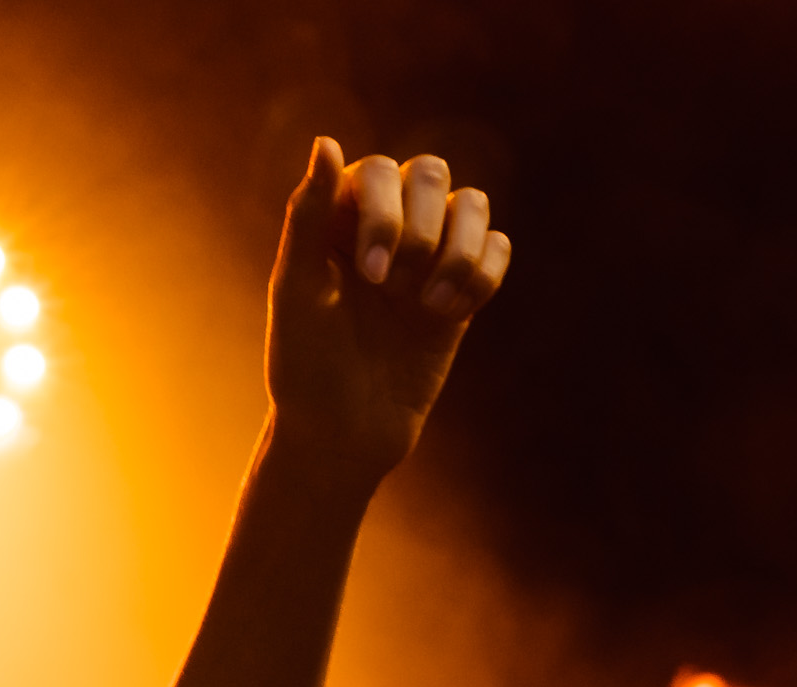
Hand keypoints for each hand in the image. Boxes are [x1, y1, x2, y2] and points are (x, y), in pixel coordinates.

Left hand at [265, 138, 510, 483]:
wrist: (342, 434)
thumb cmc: (306, 365)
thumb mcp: (298, 291)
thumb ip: (309, 216)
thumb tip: (327, 141)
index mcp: (339, 219)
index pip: (380, 171)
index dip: (386, 213)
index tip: (369, 275)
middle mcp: (387, 226)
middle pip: (432, 174)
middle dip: (421, 231)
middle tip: (393, 290)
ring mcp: (428, 255)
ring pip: (474, 205)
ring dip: (458, 253)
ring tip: (428, 306)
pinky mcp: (461, 290)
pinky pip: (498, 249)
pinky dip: (482, 277)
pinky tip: (448, 316)